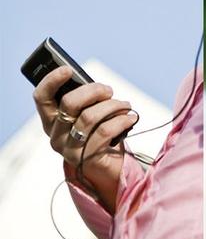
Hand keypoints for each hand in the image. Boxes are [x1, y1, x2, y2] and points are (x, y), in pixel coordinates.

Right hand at [33, 66, 136, 192]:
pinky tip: (130, 118)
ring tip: (126, 106)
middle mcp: (55, 135)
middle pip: (69, 103)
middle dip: (94, 91)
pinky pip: (104, 131)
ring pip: (89, 116)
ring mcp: (68, 148)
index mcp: (52, 121)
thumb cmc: (99, 135)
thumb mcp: (89, 116)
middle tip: (109, 91)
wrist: (108, 169)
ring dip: (113, 106)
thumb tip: (97, 87)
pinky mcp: (86, 158)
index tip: (68, 69)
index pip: (42, 98)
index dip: (51, 81)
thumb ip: (87, 102)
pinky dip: (121, 120)